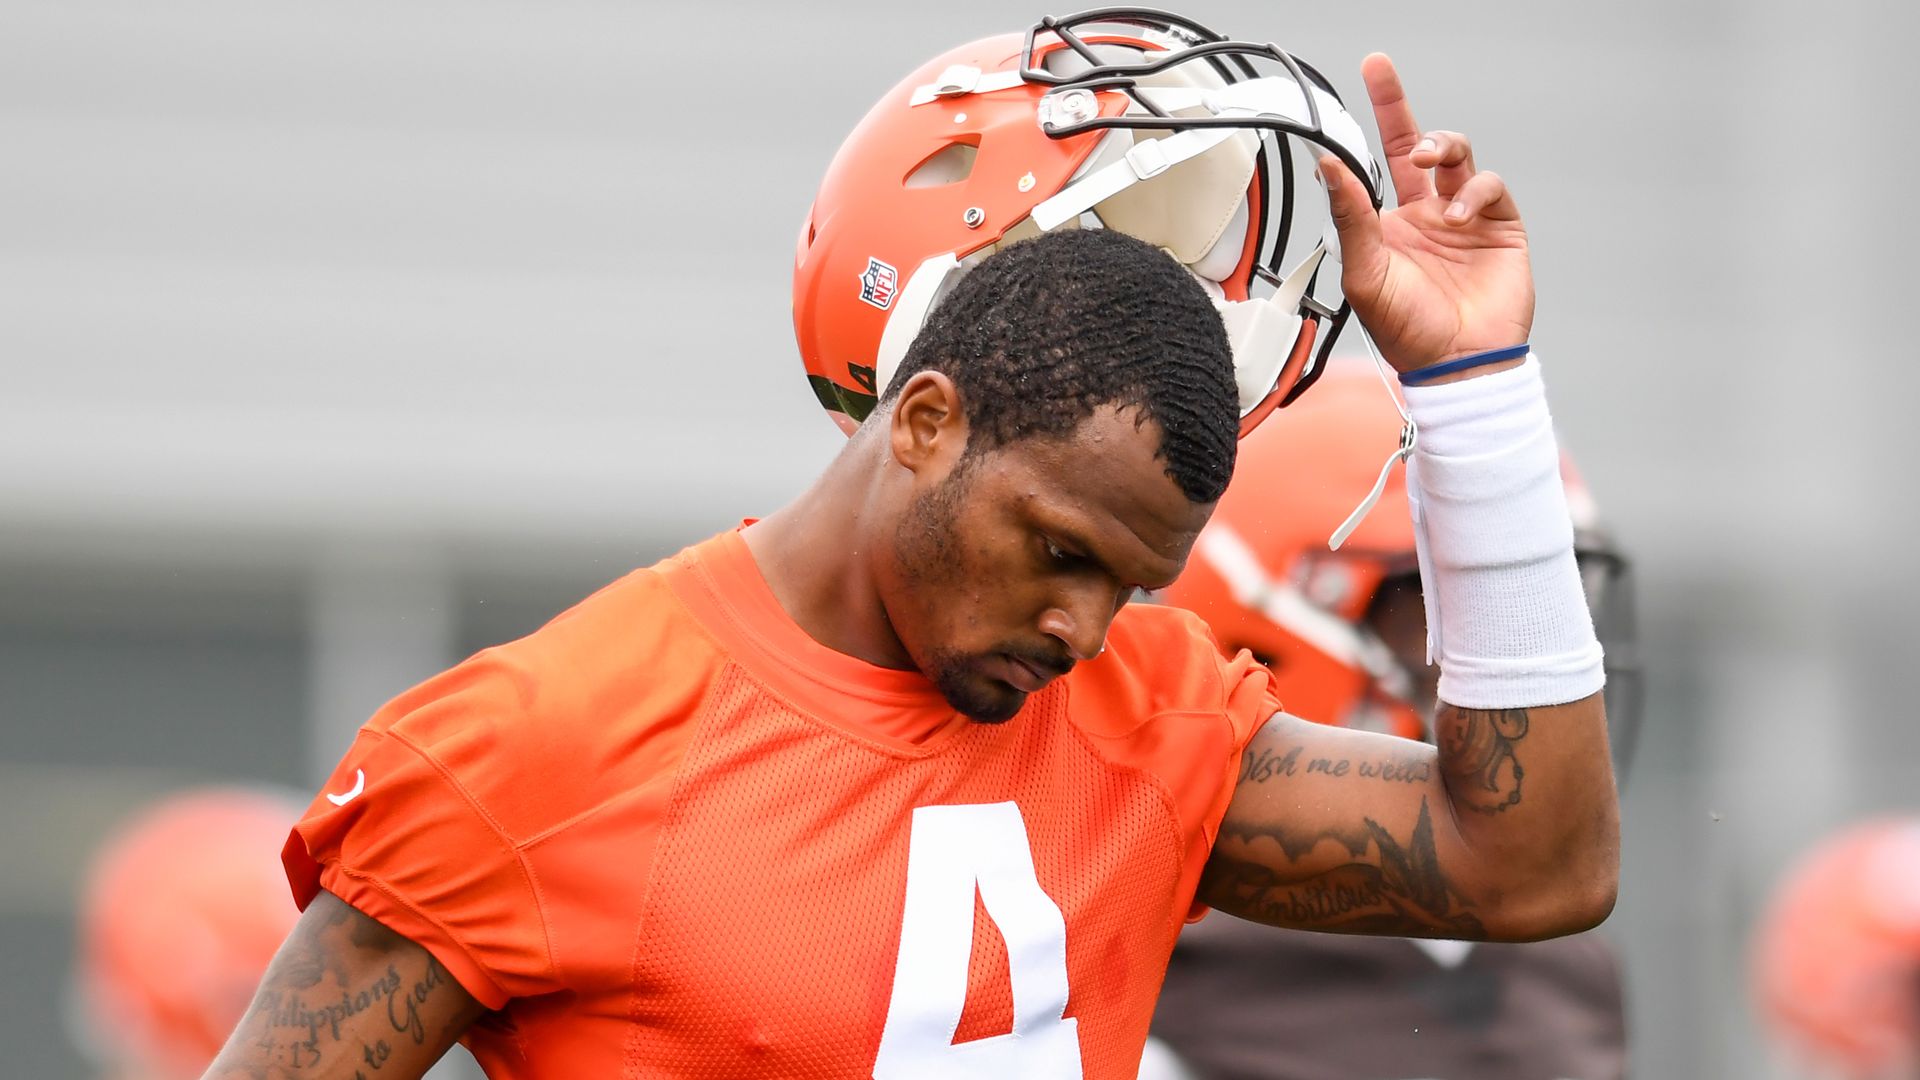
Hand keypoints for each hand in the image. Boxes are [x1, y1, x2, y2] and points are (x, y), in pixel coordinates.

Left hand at [1320, 54, 1533, 377]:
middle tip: (1383, 77)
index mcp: (1389, 222)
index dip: (1379, 114)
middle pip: (1420, 144)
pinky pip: (1488, 186)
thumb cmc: (1407, 330)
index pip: (1379, 158)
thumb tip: (1326, 167)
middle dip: (1401, 108)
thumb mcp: (1365, 272)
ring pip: (1458, 155)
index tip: (1371, 70)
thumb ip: (1350, 216)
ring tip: (1430, 169)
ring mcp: (1464, 217)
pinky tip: (1457, 217)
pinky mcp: (1500, 226)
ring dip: (1442, 148)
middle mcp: (1426, 213)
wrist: (1456, 364)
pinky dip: (1474, 191)